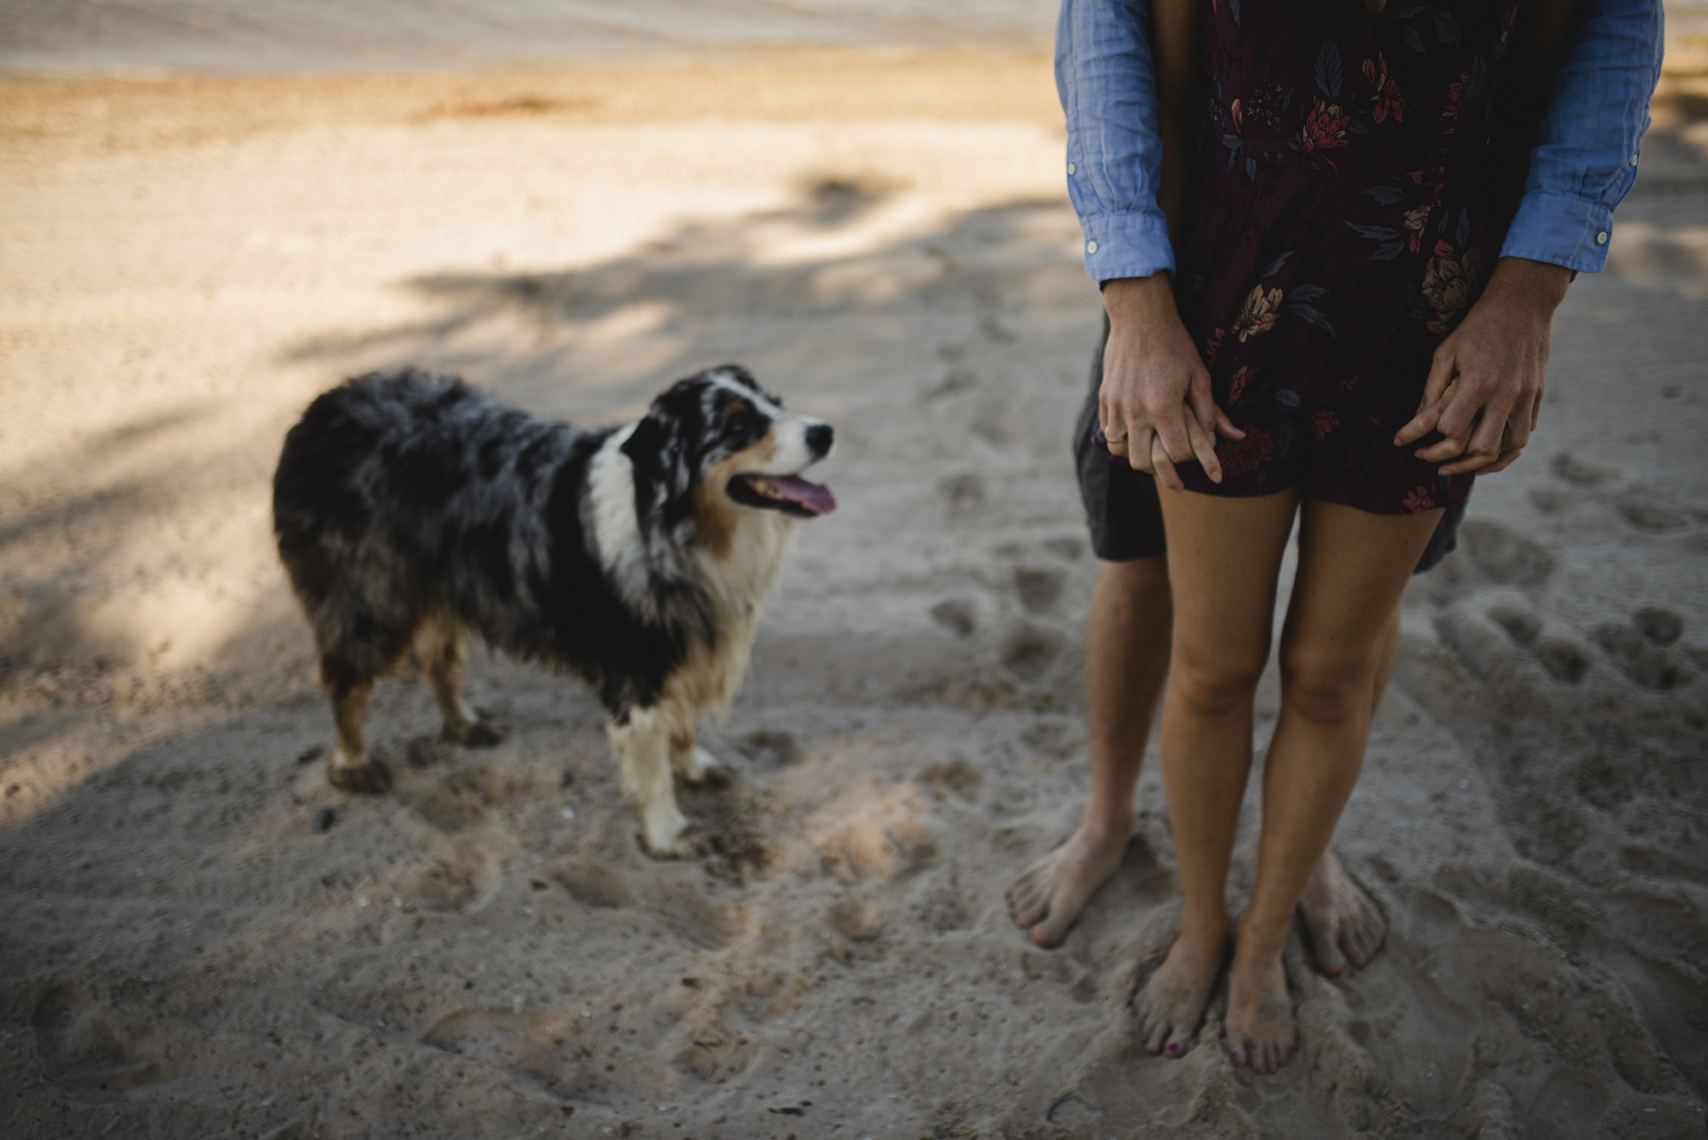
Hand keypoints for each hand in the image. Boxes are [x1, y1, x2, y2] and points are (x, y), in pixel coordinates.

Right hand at [1100, 274, 1242, 490]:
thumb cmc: (1176, 346)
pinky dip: (1121, 437)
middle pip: (1143, 462)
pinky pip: (1108, 432)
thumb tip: (1227, 438)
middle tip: (1168, 462)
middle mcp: (1137, 412)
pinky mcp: (1105, 399)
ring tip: (1149, 447)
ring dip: (1135, 452)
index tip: (1192, 450)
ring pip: (1119, 450)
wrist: (1141, 318)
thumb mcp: (1200, 377)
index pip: (1176, 454)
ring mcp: (1117, 407)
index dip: (1187, 457)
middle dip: (1158, 467)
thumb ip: (1211, 411)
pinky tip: (1133, 431)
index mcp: (1164, 409)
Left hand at [1395, 256, 1571, 475]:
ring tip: (1464, 462)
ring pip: (1509, 447)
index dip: (1434, 439)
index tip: (1420, 443)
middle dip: (1458, 459)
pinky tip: (1488, 450)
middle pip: (1483, 447)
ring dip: (1486, 458)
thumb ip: (1432, 389)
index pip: (1452, 430)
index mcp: (1478, 382)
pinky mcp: (1538, 396)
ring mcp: (1526, 396)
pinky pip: (1524, 434)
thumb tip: (1416, 422)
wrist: (1522, 305)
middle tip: (1438, 463)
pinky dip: (1506, 448)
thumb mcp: (1446, 352)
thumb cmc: (1477, 328)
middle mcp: (1506, 393)